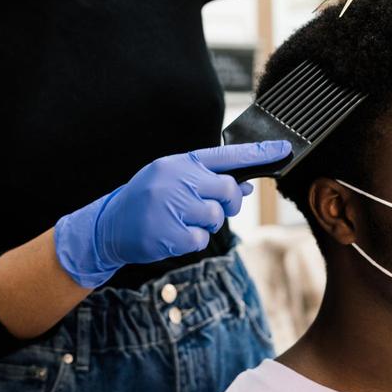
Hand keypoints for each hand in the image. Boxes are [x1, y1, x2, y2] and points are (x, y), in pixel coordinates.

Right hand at [54, 141, 291, 287]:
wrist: (109, 225)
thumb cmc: (148, 200)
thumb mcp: (173, 179)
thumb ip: (206, 178)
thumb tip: (244, 183)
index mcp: (179, 163)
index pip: (225, 155)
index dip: (257, 153)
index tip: (283, 150)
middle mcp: (176, 180)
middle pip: (226, 188)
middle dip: (228, 202)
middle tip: (216, 207)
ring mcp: (171, 206)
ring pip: (216, 216)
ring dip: (206, 224)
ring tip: (182, 220)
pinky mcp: (168, 233)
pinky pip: (200, 239)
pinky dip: (192, 240)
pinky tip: (173, 234)